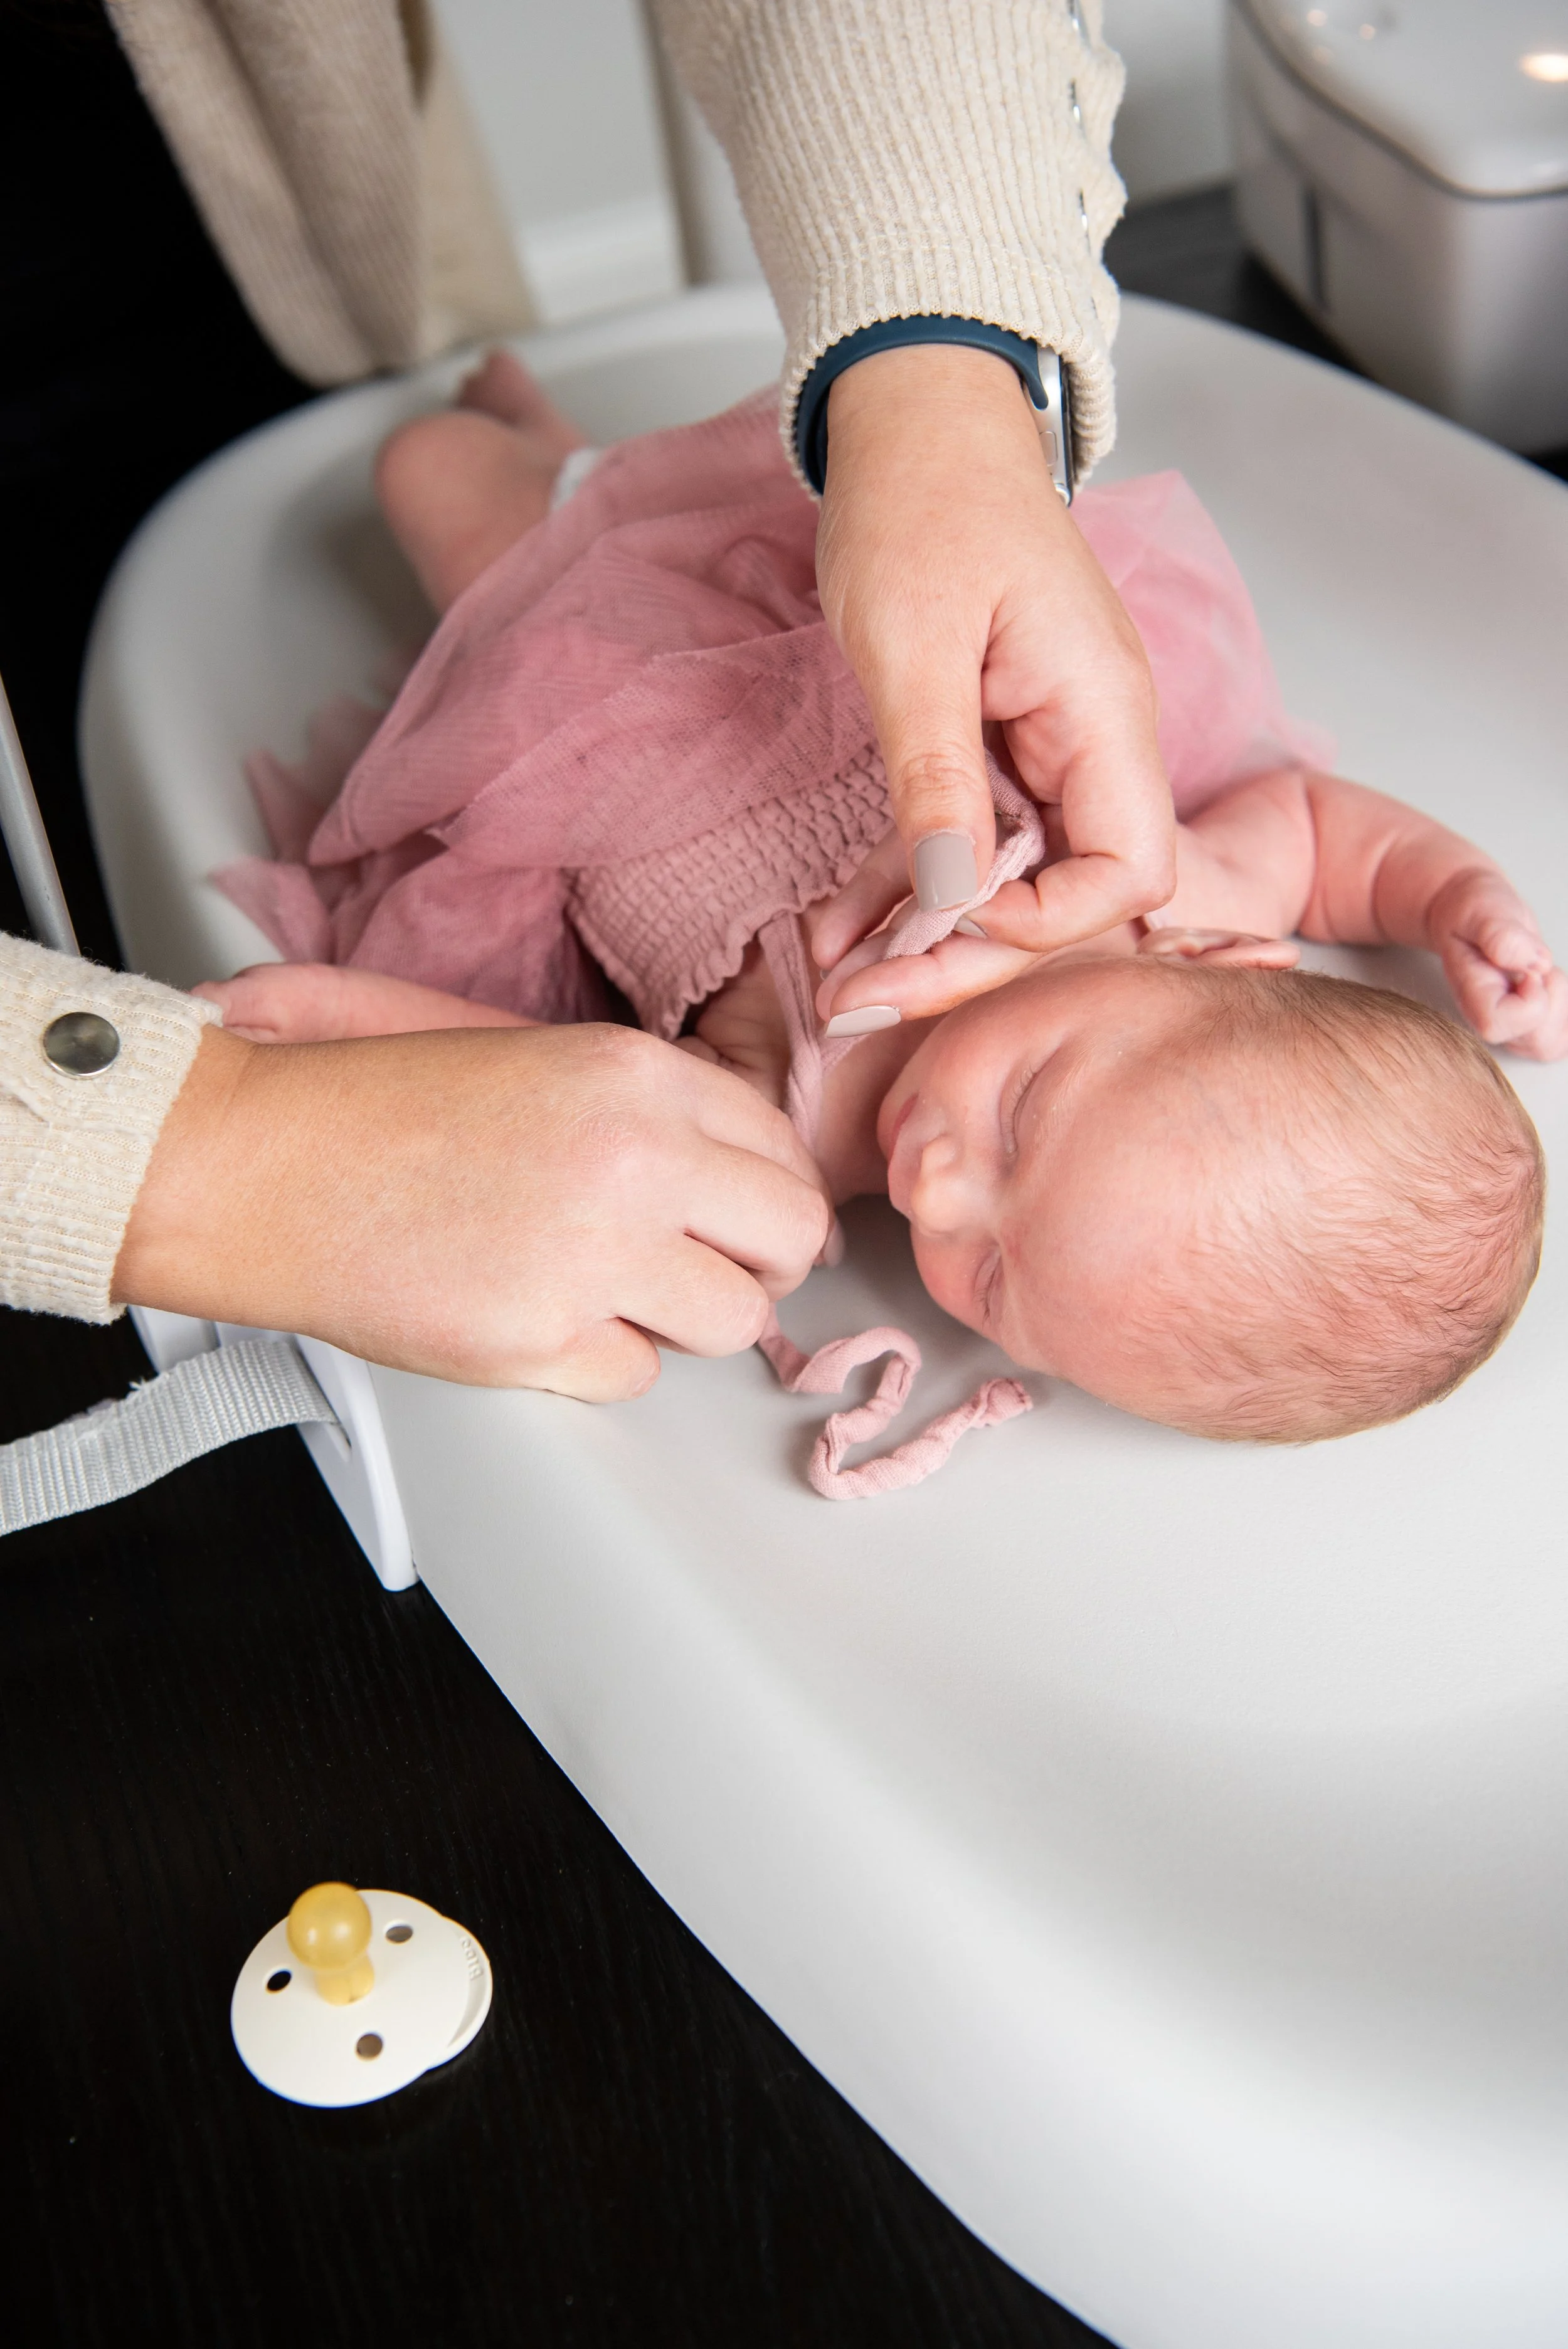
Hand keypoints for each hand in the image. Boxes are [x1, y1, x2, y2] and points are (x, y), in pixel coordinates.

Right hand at [114, 1022, 830, 1397]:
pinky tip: (537, 1314)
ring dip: (682, 1319)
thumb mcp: (533, 1055)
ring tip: (608, 1291)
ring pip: (733, 1323)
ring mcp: (594, 1255)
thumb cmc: (368, 1108)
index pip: (782, 1150)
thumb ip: (648, 1104)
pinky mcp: (541, 1340)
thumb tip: (738, 1171)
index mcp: (638, 1075)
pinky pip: (637, 1376)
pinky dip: (597, 1360)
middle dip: (756, 1263)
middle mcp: (637, 1160)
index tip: (740, 1217)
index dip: (763, 1194)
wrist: (258, 1163)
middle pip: (790, 1239)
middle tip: (704, 1268)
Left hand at [809, 343, 1174, 1023]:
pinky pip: (969, 839)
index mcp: (1103, 711)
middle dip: (969, 959)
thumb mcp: (912, 643)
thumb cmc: (923, 496)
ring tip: (838, 983)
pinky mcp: (1002, 744)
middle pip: (1069, 896)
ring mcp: (1050, 744)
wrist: (914, 419)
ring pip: (1010, 879)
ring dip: (927, 937)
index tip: (944, 930)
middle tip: (865, 1005)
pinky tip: (843, 928)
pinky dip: (909, 885)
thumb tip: (953, 898)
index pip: (1126, 873)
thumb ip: (938, 777)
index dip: (1043, 926)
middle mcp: (1094, 738)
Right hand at [1430, 870, 1567, 1059]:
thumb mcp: (1481, 911)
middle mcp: (1491, 1021)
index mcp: (1472, 996)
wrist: (1471, 915)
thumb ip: (1499, 934)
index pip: (1499, 1026)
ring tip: (1542, 971)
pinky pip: (1566, 1037)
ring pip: (1555, 1044)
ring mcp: (1513, 1029)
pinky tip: (1554, 982)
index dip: (1530, 1000)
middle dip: (1556, 998)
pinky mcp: (1534, 1026)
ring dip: (1564, 1002)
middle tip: (1537, 964)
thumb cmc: (1472, 913)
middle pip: (1539, 1043)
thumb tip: (1533, 962)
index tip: (1529, 969)